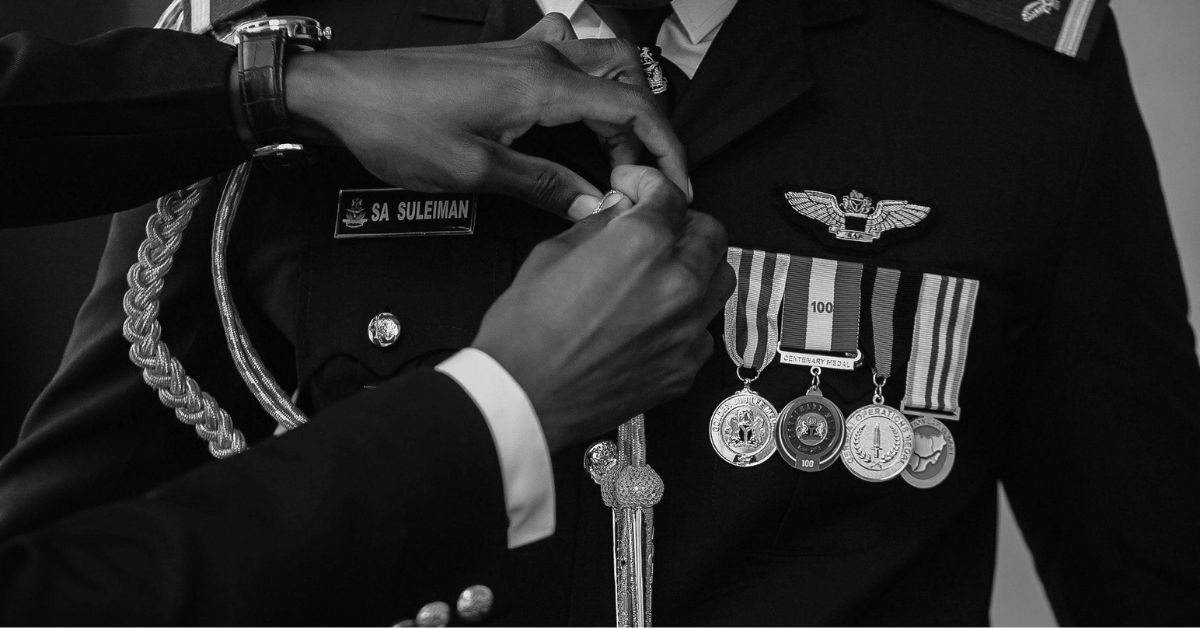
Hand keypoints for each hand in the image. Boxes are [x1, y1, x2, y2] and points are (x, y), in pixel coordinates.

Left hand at [283, 21, 687, 217]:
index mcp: (543, 85)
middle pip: (626, 81)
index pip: (632, 109)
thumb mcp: (476, 171)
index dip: (665, 149)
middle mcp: (542, 59)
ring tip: (614, 157)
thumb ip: (546, 187)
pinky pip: (568, 59)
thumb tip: (597, 207)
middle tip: (640, 180)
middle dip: (646, 131)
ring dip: (620, 106)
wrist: (343, 94)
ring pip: (601, 65)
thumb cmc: (398, 127)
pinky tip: (576, 115)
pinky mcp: (505, 59)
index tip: (678, 185)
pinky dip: (589, 86)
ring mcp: (523, 52)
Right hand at [472, 166, 734, 453]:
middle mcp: (676, 285)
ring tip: (665, 269)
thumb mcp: (550, 255)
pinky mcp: (685, 369)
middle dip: (683, 221)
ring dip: (697, 265)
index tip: (635, 188)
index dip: (648, 183)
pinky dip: (688, 316)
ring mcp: (687, 331)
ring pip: (720, 280)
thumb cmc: (525, 334)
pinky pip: (704, 329)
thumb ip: (597, 226)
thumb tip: (619, 213)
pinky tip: (657, 317)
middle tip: (657, 225)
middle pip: (710, 233)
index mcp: (642, 246)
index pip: (669, 195)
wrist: (522, 398)